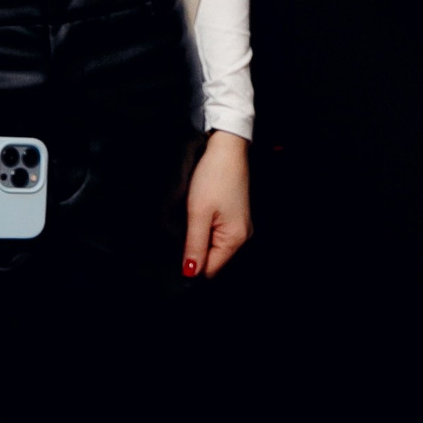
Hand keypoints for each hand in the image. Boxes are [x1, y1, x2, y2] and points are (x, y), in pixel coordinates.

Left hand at [182, 129, 251, 279]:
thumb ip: (194, 246)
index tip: (180, 247)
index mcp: (235, 239)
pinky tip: (200, 214)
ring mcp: (240, 227)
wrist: (227, 150)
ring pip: (213, 247)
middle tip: (187, 226)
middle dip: (195, 250)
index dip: (191, 264)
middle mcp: (242, 236)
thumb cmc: (215, 177)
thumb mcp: (198, 213)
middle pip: (213, 260)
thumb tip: (190, 273)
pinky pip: (217, 235)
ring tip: (194, 217)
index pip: (210, 270)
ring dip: (199, 238)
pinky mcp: (235, 218)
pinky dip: (205, 229)